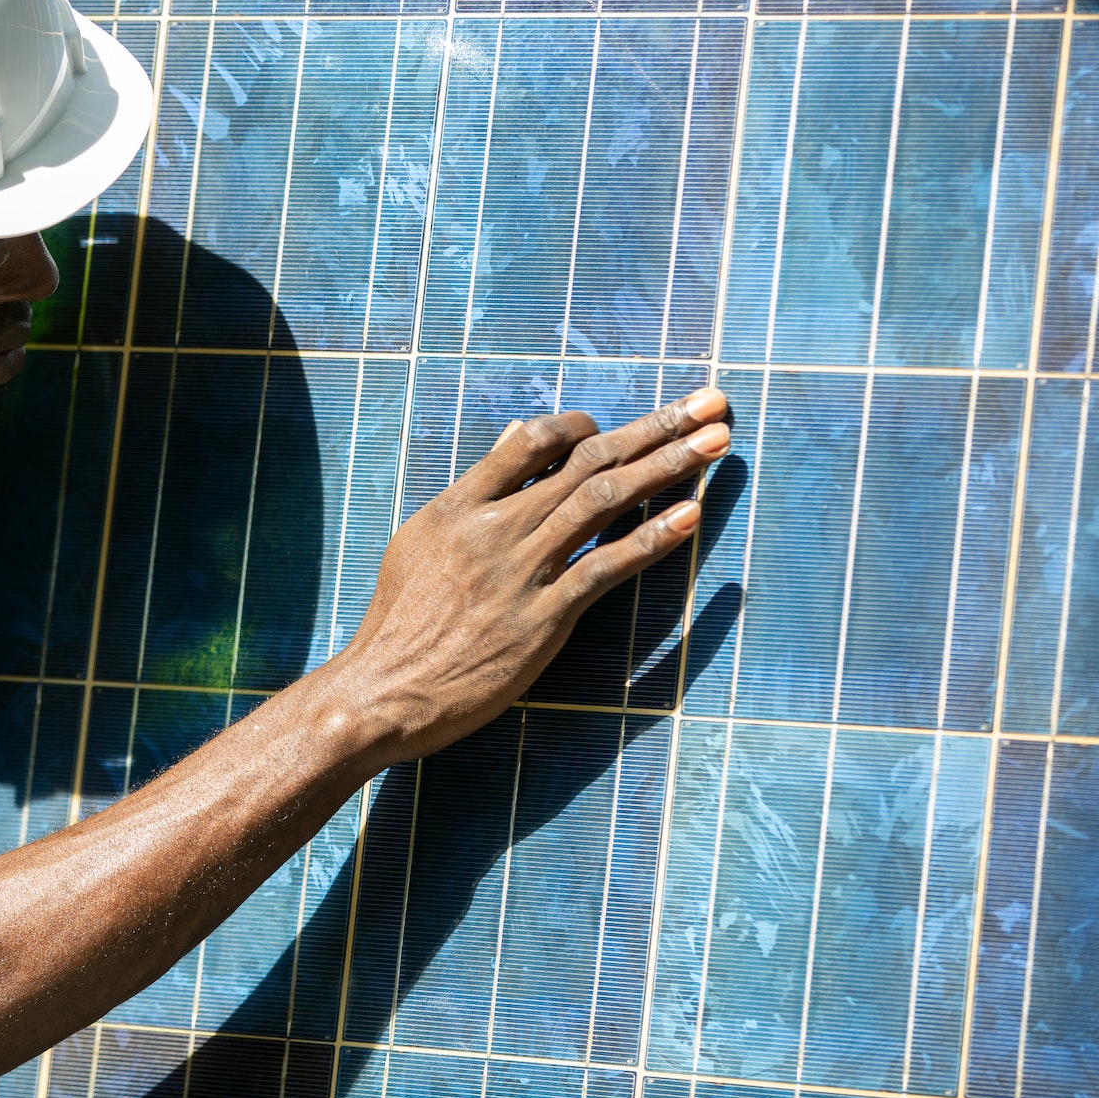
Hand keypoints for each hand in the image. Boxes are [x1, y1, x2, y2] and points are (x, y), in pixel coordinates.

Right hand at [327, 386, 729, 764]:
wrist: (379, 694)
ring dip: (669, 466)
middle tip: (711, 403)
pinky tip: (692, 516)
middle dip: (656, 427)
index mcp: (459, 506)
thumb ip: (473, 491)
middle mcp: (493, 528)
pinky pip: (606, 567)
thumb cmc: (399, 626)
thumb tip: (512, 437)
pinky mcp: (541, 619)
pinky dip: (653, 537)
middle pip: (586, 459)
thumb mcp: (421, 543)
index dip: (585, 426)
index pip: (533, 441)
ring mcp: (519, 571)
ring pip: (604, 500)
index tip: (624, 427)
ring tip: (719, 442)